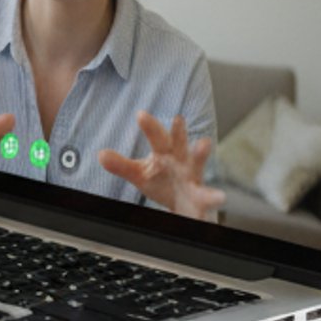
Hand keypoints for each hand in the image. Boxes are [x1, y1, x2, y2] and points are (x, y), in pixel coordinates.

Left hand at [97, 112, 224, 221]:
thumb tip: (100, 155)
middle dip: (178, 133)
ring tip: (205, 142)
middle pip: (179, 144)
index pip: (157, 138)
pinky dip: (214, 197)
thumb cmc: (163, 182)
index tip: (141, 114)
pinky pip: (208, 197)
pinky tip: (220, 196)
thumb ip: (121, 165)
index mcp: (166, 154)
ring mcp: (193, 178)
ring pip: (198, 165)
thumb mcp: (140, 174)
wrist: (185, 206)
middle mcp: (182, 162)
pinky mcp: (202, 197)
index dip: (150, 127)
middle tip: (177, 118)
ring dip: (201, 154)